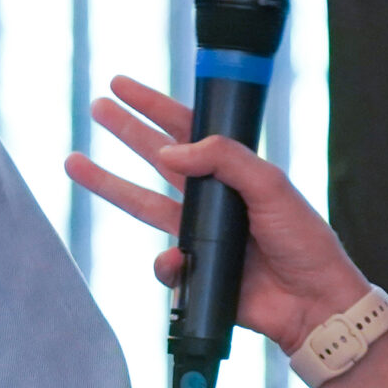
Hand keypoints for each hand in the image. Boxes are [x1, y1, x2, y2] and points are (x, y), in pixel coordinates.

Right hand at [65, 77, 373, 351]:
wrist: (313, 302)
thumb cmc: (304, 241)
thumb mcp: (272, 186)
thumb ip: (223, 160)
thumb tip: (169, 152)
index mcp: (233, 171)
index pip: (187, 130)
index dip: (155, 106)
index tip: (122, 86)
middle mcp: (211, 198)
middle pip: (157, 157)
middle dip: (126, 132)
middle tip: (97, 107)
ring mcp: (200, 234)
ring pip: (142, 203)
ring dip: (108, 183)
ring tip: (75, 162)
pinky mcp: (194, 271)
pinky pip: (164, 263)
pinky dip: (166, 261)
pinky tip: (178, 261)